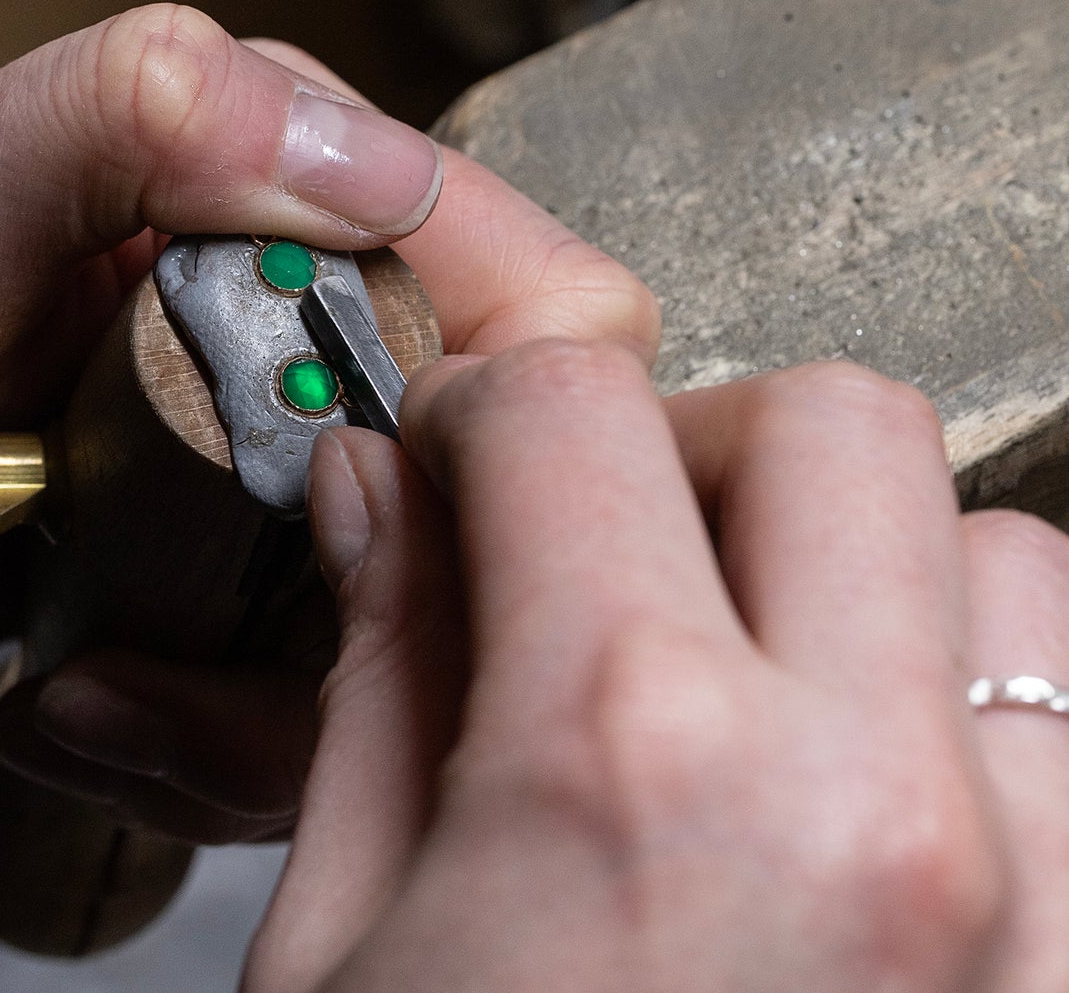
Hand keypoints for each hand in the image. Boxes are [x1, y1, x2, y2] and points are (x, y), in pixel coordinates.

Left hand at [0, 44, 658, 842]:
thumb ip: (132, 116)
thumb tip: (367, 160)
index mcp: (269, 178)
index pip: (523, 286)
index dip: (507, 412)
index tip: (356, 502)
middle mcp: (289, 313)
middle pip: (487, 479)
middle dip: (389, 591)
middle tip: (198, 624)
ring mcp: (251, 456)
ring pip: (406, 608)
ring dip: (275, 696)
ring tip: (104, 688)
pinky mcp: (201, 568)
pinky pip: (298, 681)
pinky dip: (216, 733)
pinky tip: (81, 701)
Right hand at [245, 350, 1068, 991]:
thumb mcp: (341, 943)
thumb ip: (380, 668)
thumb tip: (377, 497)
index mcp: (630, 774)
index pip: (575, 406)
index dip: (486, 400)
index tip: (461, 449)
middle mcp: (881, 817)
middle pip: (834, 424)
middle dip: (697, 442)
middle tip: (610, 539)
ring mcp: (1044, 922)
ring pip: (1011, 560)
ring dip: (869, 572)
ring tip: (755, 676)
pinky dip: (987, 717)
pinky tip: (870, 801)